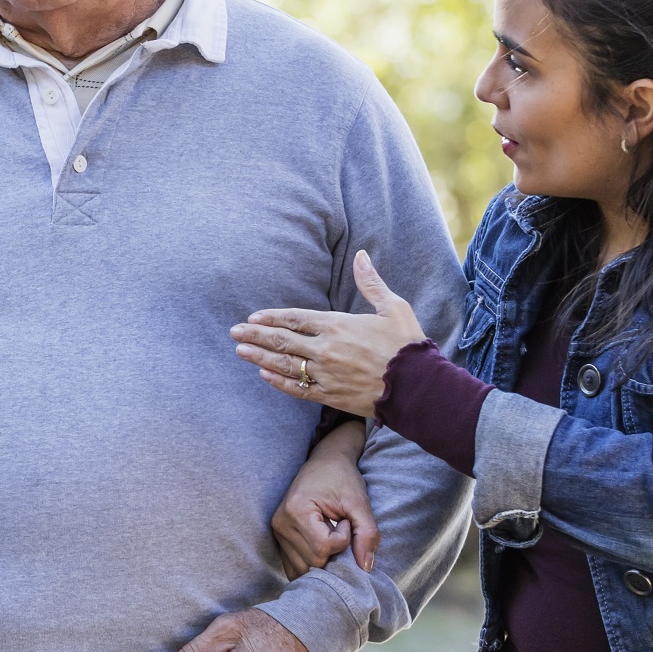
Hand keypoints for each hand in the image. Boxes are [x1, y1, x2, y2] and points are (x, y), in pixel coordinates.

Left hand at [234, 250, 429, 418]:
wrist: (418, 387)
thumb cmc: (407, 345)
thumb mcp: (393, 307)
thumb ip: (371, 282)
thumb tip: (362, 255)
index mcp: (338, 325)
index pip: (295, 318)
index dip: (272, 317)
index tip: (253, 316)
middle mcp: (326, 349)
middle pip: (282, 340)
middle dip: (255, 335)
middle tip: (234, 332)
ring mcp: (325, 374)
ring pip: (284, 364)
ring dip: (259, 356)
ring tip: (240, 351)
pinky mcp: (330, 396)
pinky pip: (297, 388)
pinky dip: (279, 381)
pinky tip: (264, 374)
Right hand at [273, 429, 378, 578]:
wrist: (325, 462)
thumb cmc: (342, 478)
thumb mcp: (360, 502)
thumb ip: (367, 533)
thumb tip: (365, 567)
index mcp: (296, 511)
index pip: (323, 547)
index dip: (344, 539)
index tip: (346, 520)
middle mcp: (281, 524)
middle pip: (313, 562)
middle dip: (334, 551)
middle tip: (339, 527)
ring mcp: (277, 533)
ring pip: (303, 569)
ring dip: (324, 559)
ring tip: (329, 534)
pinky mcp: (279, 539)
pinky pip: (293, 567)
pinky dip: (311, 565)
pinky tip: (322, 548)